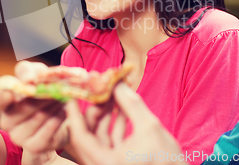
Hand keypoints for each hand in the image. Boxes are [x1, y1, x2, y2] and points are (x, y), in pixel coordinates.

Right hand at [0, 61, 68, 153]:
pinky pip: (47, 131)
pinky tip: (63, 112)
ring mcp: (19, 136)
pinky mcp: (34, 146)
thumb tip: (29, 80)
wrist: (60, 116)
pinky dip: (57, 119)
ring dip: (53, 105)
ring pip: (38, 117)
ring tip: (63, 98)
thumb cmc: (43, 92)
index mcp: (5, 102)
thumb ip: (29, 71)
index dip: (4, 96)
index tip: (14, 92)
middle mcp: (7, 121)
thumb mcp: (36, 74)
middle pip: (23, 107)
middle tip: (58, 88)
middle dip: (43, 95)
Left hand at [66, 83, 186, 164]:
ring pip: (98, 137)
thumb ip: (130, 102)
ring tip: (114, 95)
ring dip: (106, 116)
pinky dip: (114, 125)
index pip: (78, 136)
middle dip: (95, 110)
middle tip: (100, 90)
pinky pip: (109, 142)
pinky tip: (122, 108)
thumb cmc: (168, 161)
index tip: (71, 94)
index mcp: (105, 163)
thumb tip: (117, 82)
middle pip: (88, 135)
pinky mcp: (117, 164)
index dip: (73, 113)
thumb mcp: (149, 126)